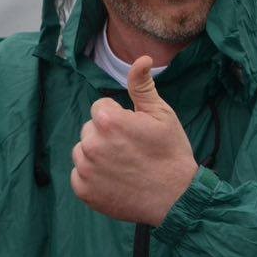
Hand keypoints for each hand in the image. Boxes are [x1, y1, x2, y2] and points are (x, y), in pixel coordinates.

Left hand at [70, 55, 198, 225]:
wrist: (176, 199)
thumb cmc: (170, 153)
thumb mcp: (161, 114)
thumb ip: (142, 86)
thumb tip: (141, 58)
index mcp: (107, 121)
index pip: (100, 108)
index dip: (119, 118)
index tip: (135, 132)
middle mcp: (91, 144)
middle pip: (90, 129)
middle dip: (106, 135)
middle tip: (131, 150)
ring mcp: (85, 169)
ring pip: (83, 151)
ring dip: (97, 155)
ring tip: (123, 165)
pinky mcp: (83, 190)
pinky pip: (79, 175)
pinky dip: (93, 178)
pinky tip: (114, 181)